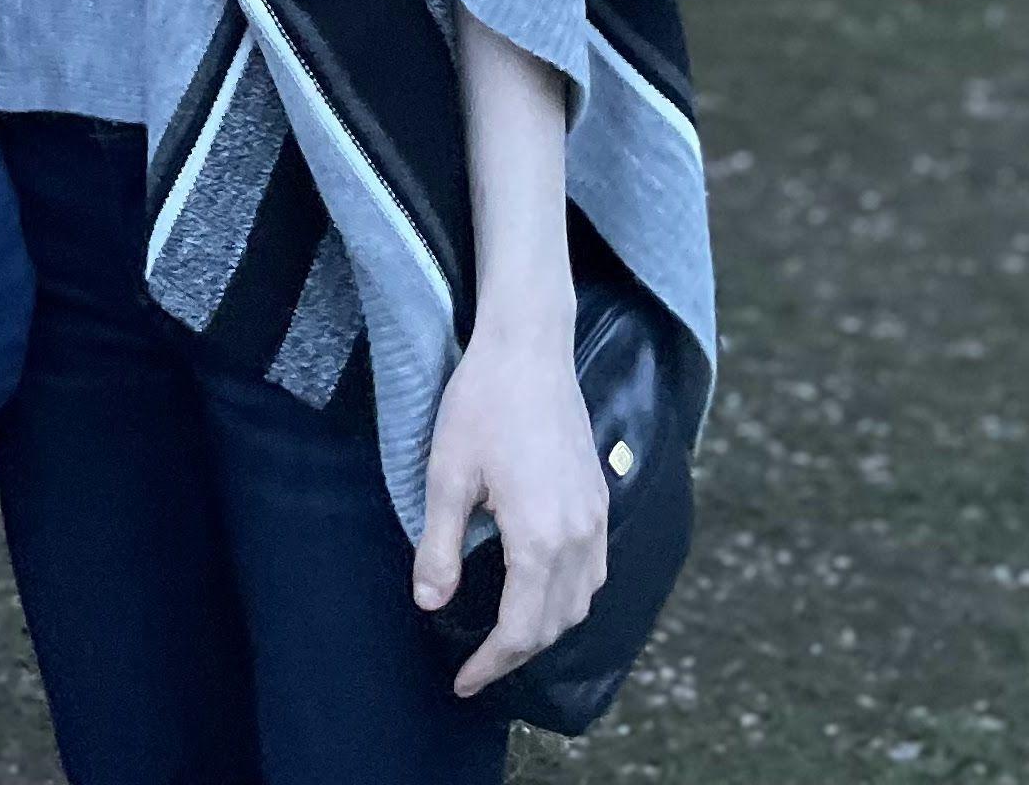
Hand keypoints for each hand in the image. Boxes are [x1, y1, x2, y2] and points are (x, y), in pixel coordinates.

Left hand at [414, 321, 610, 694]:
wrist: (529, 346)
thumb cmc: (481, 403)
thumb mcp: (446, 474)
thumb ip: (440, 546)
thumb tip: (429, 604)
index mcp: (540, 537)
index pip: (521, 629)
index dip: (491, 663)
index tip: (463, 682)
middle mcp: (579, 536)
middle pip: (555, 623)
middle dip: (517, 653)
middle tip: (478, 665)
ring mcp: (596, 517)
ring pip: (582, 602)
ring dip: (546, 628)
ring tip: (506, 636)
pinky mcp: (599, 498)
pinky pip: (595, 572)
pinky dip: (569, 597)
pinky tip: (542, 589)